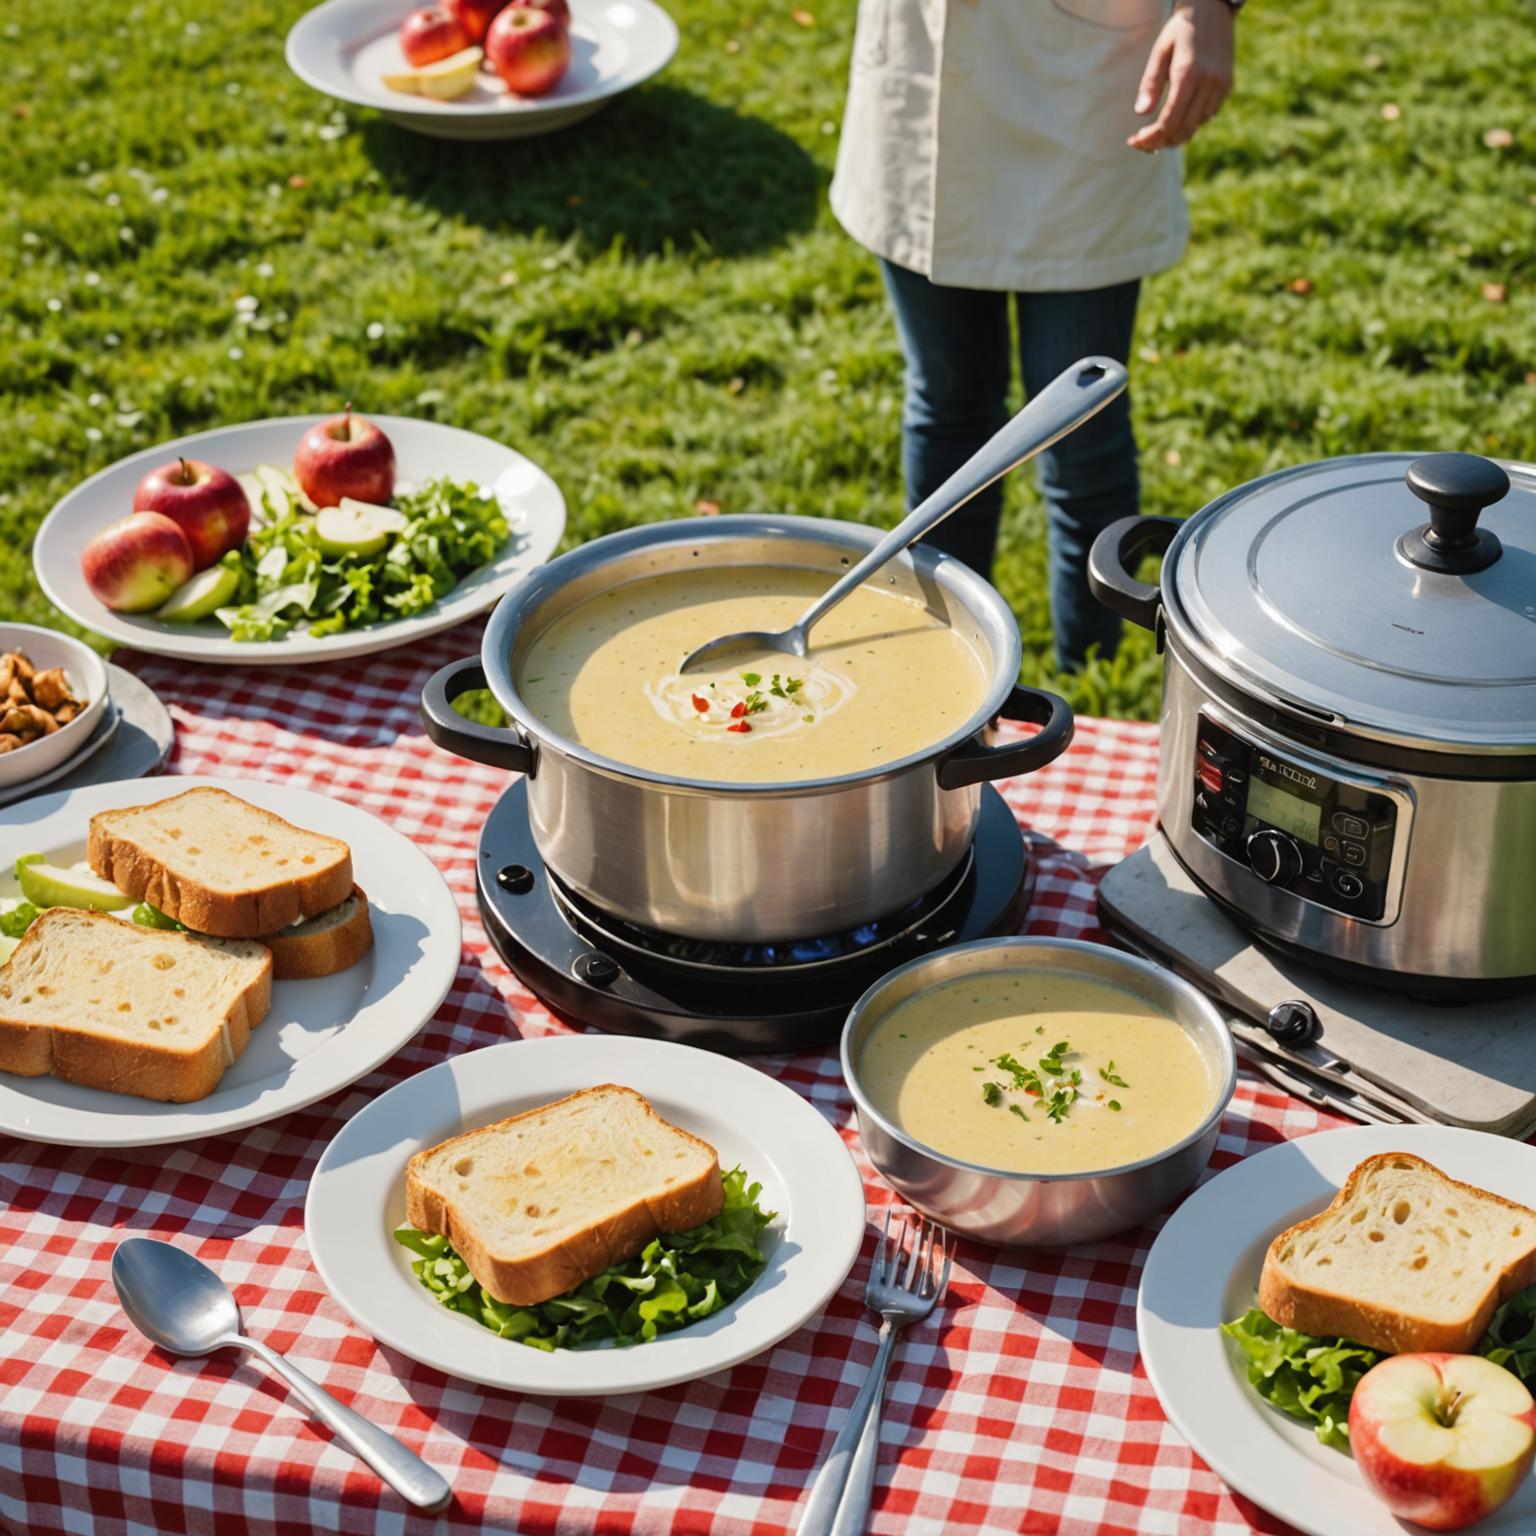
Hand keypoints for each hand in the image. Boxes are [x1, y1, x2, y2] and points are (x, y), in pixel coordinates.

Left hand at [1127, 0, 1233, 152]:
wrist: (1213, 8)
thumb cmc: (1181, 29)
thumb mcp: (1160, 51)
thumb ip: (1150, 83)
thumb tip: (1141, 113)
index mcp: (1188, 74)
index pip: (1169, 121)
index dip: (1151, 138)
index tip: (1135, 141)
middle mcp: (1208, 82)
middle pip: (1183, 130)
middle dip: (1161, 142)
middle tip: (1143, 144)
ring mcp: (1221, 85)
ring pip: (1196, 126)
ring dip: (1175, 136)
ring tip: (1156, 134)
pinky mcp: (1227, 85)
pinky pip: (1208, 115)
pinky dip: (1190, 122)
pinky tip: (1177, 117)